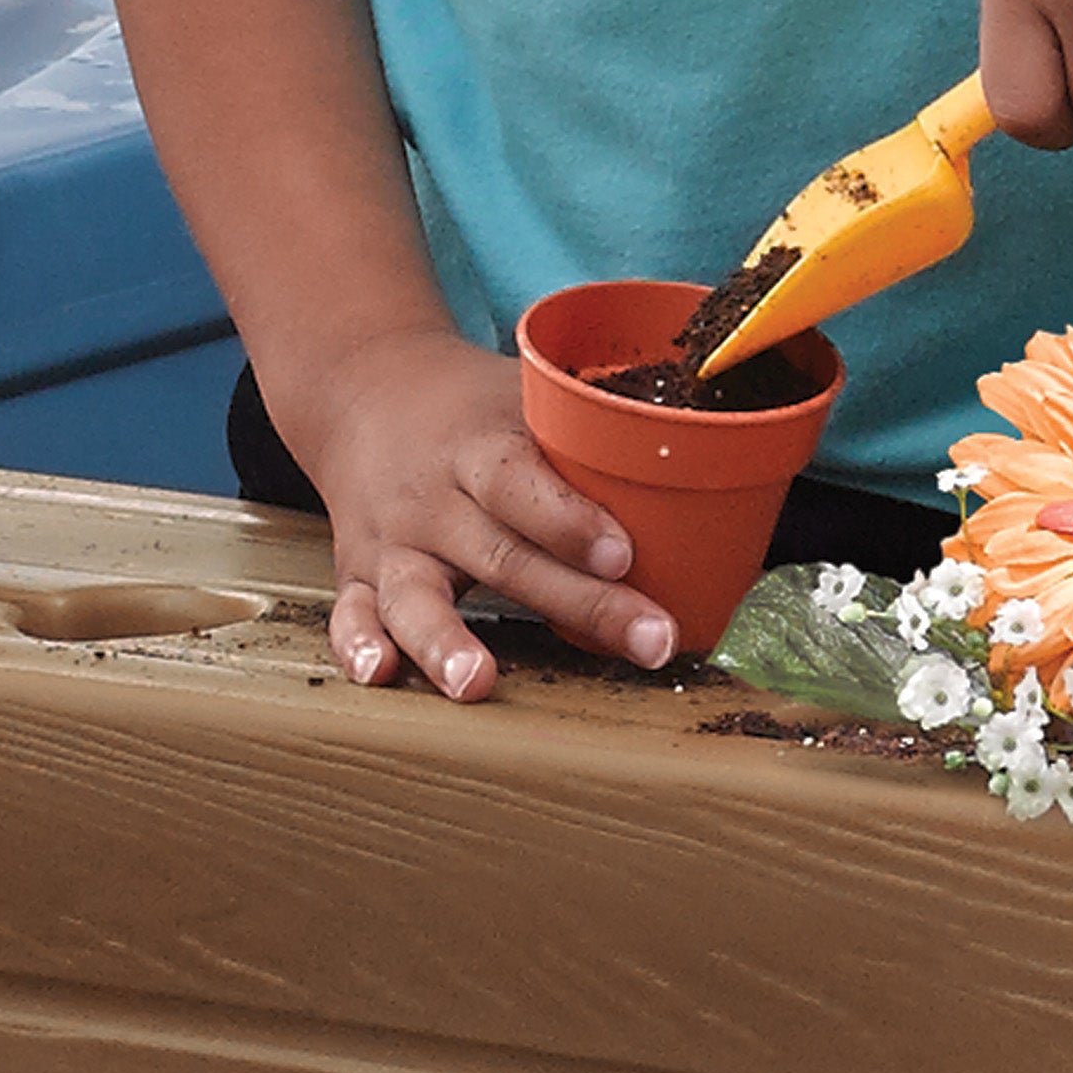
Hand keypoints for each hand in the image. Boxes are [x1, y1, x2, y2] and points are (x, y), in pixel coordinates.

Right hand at [279, 327, 681, 698]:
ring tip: (477, 683)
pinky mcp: (358, 573)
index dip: (572, 520)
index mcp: (480, 447)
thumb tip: (721, 452)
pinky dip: (358, 645)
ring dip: (444, 640)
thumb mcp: (528, 392)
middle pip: (503, 555)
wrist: (362, 389)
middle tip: (647, 641)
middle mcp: (434, 498)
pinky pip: (351, 614)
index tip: (625, 554)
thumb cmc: (472, 404)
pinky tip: (381, 675)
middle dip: (578, 603)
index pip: (525, 483)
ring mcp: (392, 541)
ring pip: (416, 594)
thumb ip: (600, 427)